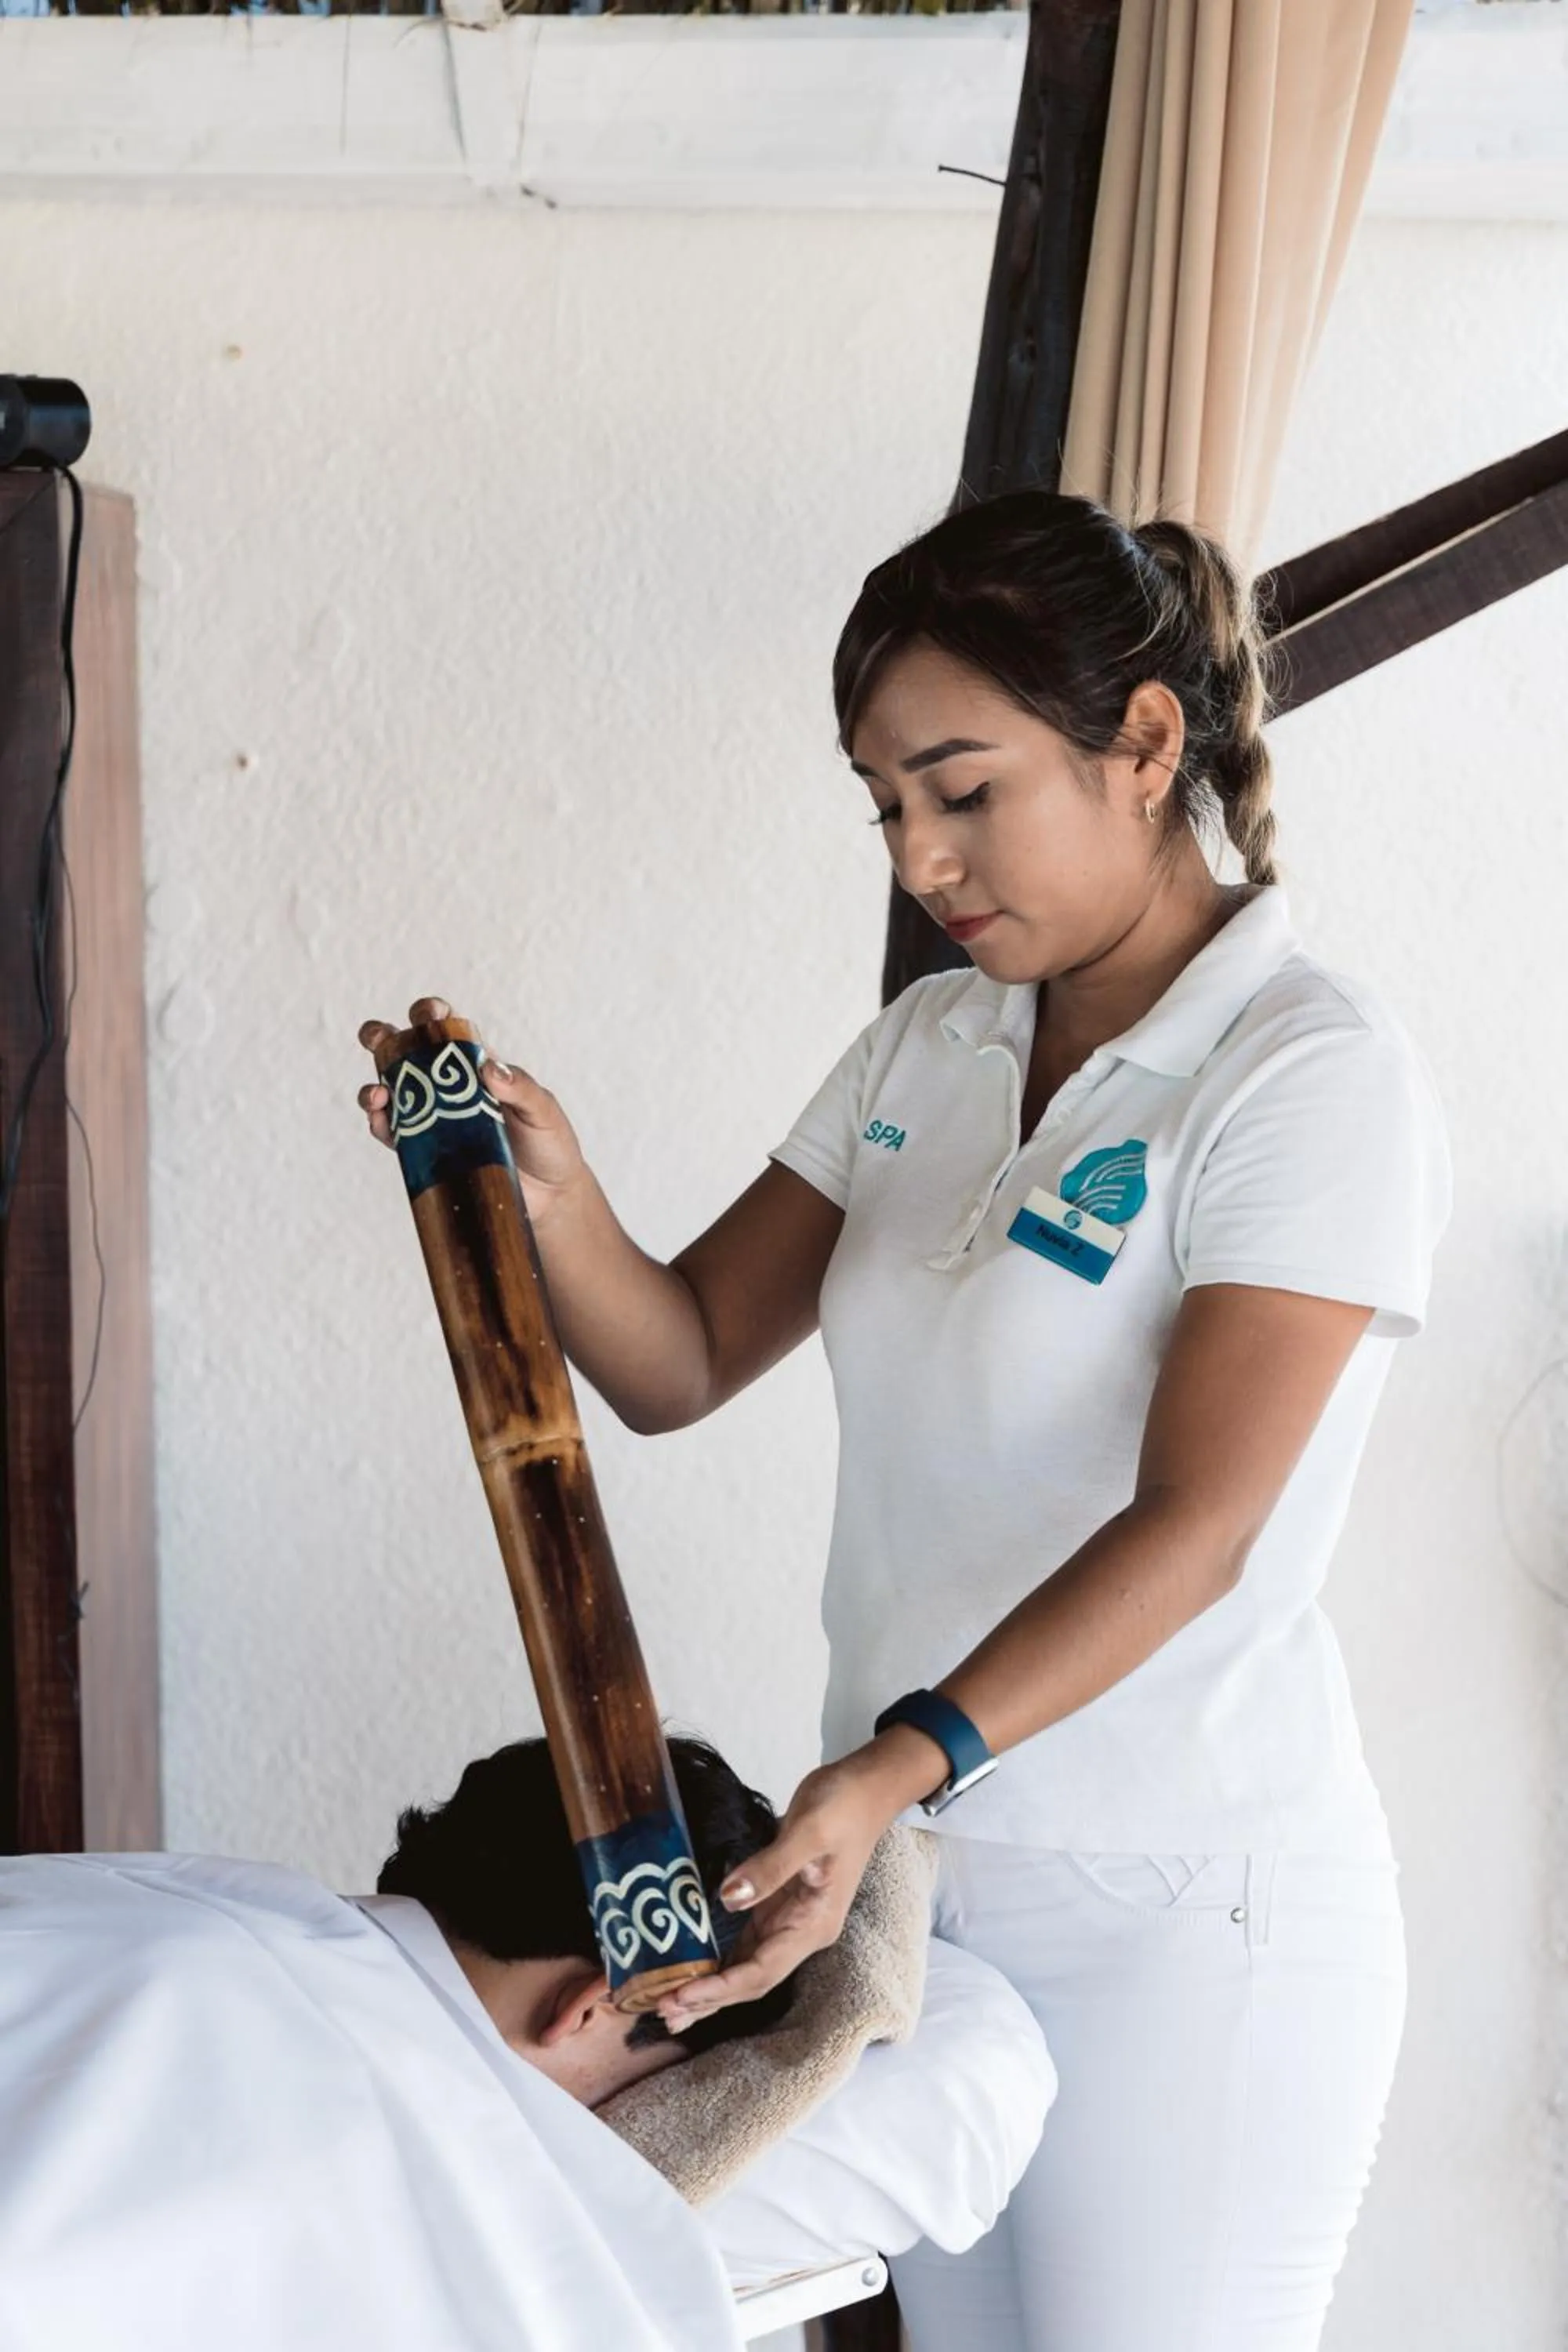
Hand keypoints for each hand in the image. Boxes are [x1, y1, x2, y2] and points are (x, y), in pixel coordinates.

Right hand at [356, 997, 590, 1227]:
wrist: (550, 1195)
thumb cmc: (549, 1143)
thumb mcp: (543, 1110)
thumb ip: (521, 1088)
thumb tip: (488, 1067)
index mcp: (475, 1066)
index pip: (447, 1030)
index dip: (430, 1014)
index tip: (427, 1015)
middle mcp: (448, 1088)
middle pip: (405, 1054)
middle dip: (382, 1038)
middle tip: (375, 1038)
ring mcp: (433, 1118)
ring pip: (391, 1093)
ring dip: (374, 1088)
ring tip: (375, 1095)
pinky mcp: (426, 1152)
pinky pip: (395, 1134)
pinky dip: (381, 1125)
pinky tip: (380, 1121)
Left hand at [654, 1727, 945, 2030]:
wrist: (866, 1786)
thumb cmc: (843, 1806)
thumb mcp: (807, 1830)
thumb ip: (769, 1867)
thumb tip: (728, 1900)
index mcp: (813, 1925)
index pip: (760, 1972)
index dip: (720, 1989)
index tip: (680, 1997)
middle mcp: (801, 1933)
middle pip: (751, 1980)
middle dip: (709, 1999)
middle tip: (661, 2011)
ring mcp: (789, 1921)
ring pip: (745, 1967)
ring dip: (709, 1988)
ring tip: (668, 2005)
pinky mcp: (778, 1905)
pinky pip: (744, 1944)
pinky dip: (718, 1961)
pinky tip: (693, 1972)